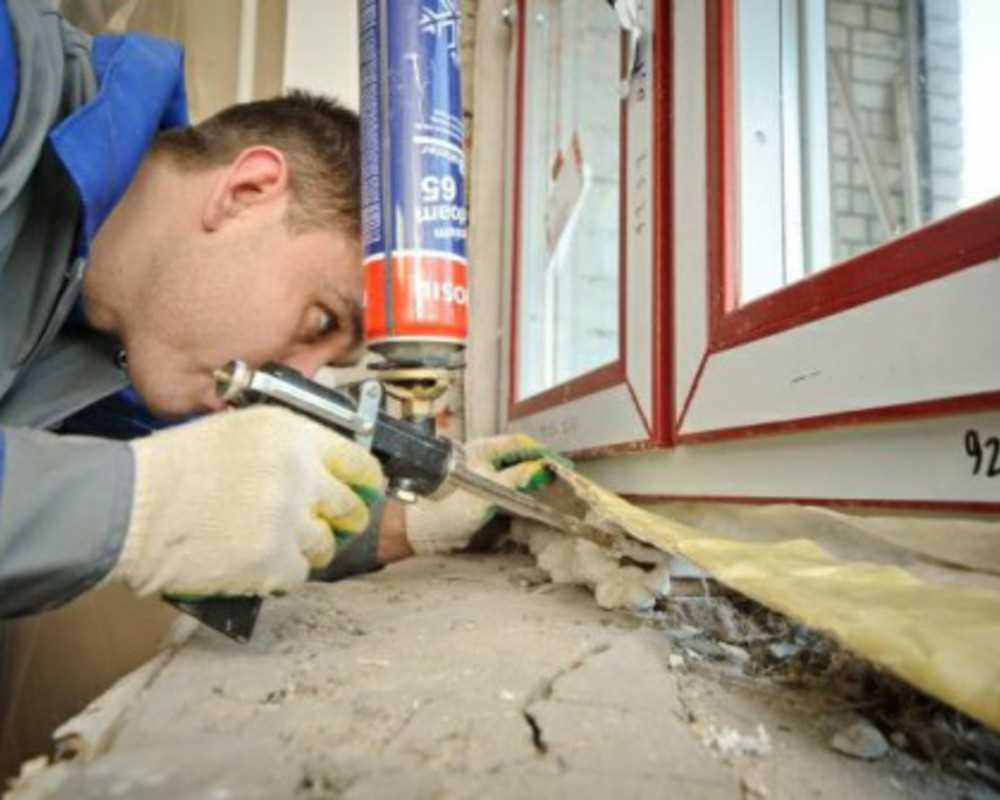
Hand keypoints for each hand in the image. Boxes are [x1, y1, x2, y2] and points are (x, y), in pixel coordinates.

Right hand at [109, 406, 383, 597]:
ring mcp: (289, 521)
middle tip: (333, 524)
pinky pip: (299, 573)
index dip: (366, 480)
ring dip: (308, 547)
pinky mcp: (272, 562)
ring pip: (326, 544)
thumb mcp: (238, 430)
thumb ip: (289, 445)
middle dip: (344, 518)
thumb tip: (325, 469)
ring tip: (276, 543)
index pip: (357, 460)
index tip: (367, 490)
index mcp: (293, 435)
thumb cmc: (174, 468)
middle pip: (349, 506)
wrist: (130, 507)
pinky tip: (257, 561)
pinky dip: (282, 572)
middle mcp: (300, 475)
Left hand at [405, 433, 557, 553]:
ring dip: (532, 483)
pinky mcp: (481, 497)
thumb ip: (516, 477)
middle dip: (540, 467)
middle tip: (562, 479)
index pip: (520, 444)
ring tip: (552, 492)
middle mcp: (484, 461)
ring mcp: (482, 479)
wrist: (421, 530)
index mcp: (484, 450)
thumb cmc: (449, 505)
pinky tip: (532, 503)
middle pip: (519, 459)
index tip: (562, 464)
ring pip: (514, 476)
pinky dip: (522, 496)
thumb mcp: (488, 489)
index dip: (542, 452)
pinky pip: (508, 493)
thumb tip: (540, 468)